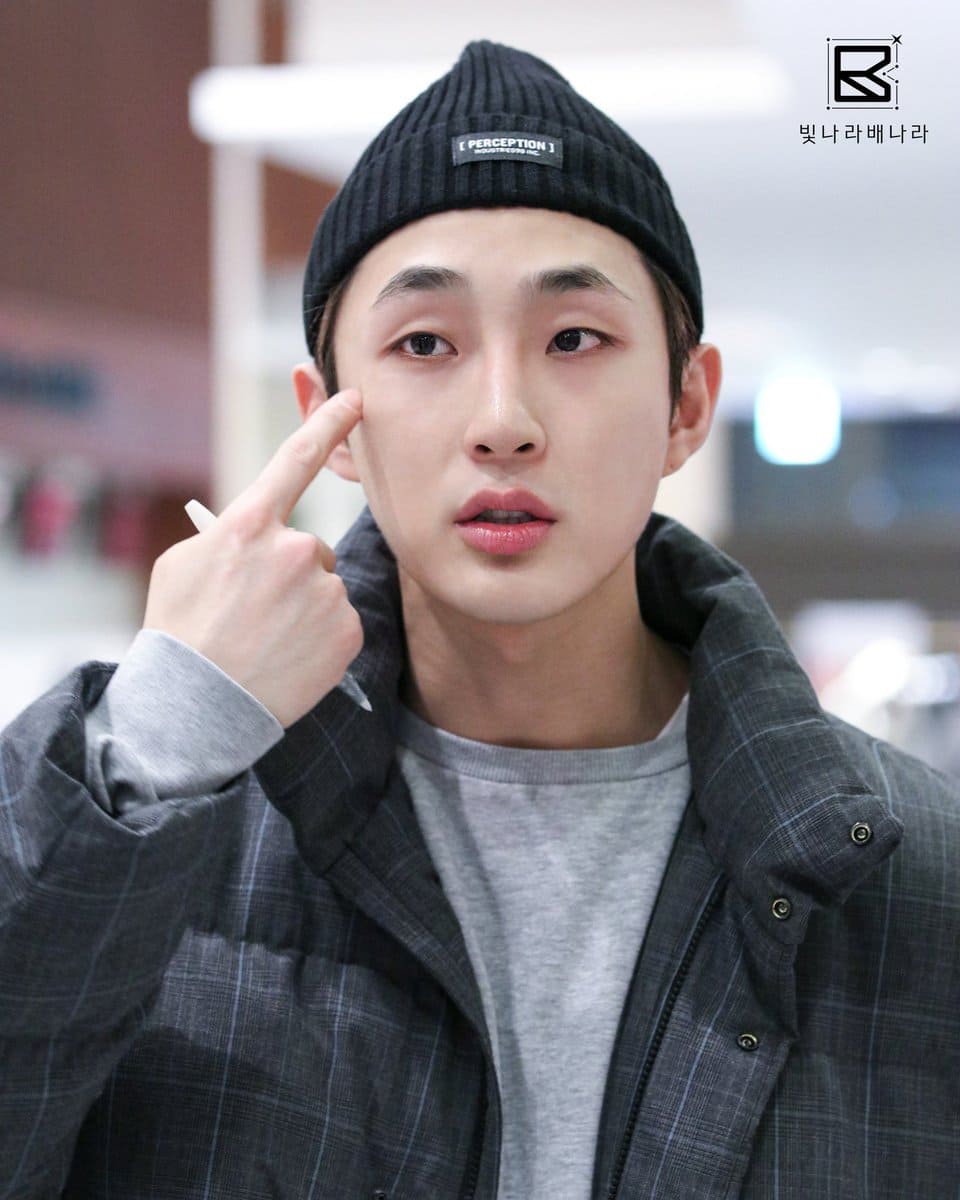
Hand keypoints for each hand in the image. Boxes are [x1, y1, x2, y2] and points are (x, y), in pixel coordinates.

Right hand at [143, 389, 363, 727]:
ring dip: (305, 607)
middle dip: (291, 573)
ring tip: (268, 640)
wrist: (199, 708)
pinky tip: (290, 657)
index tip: (355, 398)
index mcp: (249, 526)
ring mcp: (325, 592)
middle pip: (310, 547)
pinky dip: (321, 637)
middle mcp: (294, 550)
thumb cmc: (181, 633)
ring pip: (325, 588)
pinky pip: (340, 621)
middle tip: (256, 612)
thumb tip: (253, 528)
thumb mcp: (181, 566)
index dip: (328, 423)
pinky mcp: (348, 630)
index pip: (297, 459)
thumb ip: (224, 535)